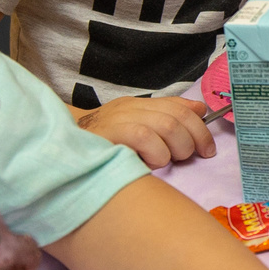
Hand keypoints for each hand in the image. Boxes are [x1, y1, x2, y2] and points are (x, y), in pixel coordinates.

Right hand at [77, 93, 215, 167]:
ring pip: (167, 127)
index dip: (200, 127)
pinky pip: (145, 137)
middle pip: (177, 117)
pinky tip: (150, 163)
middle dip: (193, 139)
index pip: (179, 106)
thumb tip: (199, 108)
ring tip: (167, 161)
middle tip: (188, 157)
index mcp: (138, 105)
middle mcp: (130, 108)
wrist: (60, 151)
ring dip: (175, 150)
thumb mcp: (135, 129)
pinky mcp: (110, 134)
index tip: (208, 149)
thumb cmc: (101, 147)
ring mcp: (119, 118)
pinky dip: (155, 153)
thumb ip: (166, 117)